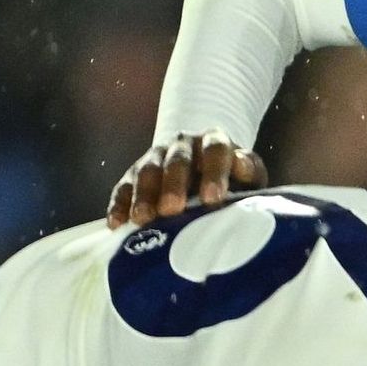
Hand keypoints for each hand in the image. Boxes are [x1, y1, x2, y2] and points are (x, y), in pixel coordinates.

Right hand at [110, 133, 266, 228]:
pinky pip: (122, 189)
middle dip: (173, 185)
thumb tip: (242, 166)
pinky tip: (117, 224)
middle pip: (176, 161)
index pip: (215, 151)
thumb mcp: (248, 174)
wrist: (204, 168)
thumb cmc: (232, 178)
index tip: (212, 198)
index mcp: (213, 141)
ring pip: (146, 171)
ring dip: (143, 195)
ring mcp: (154, 158)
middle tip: (172, 209)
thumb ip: (249, 171)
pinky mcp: (132, 176)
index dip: (214, 173)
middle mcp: (182, 145)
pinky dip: (119, 206)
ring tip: (143, 218)